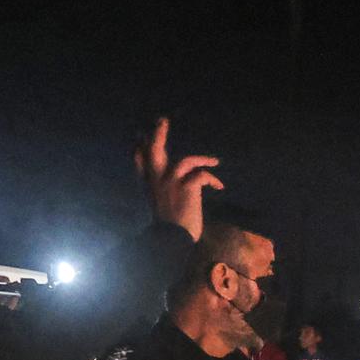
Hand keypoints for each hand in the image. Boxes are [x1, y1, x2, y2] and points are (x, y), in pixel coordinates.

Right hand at [135, 117, 222, 242]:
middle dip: (158, 134)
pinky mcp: (187, 188)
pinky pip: (201, 175)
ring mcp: (172, 183)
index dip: (139, 148)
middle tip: (162, 120)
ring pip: (186, 160)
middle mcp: (158, 181)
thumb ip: (164, 193)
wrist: (172, 240)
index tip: (138, 137)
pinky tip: (220, 187)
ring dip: (203, 160)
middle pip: (154, 151)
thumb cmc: (170, 227)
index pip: (140, 161)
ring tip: (215, 162)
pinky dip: (212, 179)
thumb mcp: (162, 207)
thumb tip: (173, 187)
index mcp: (151, 185)